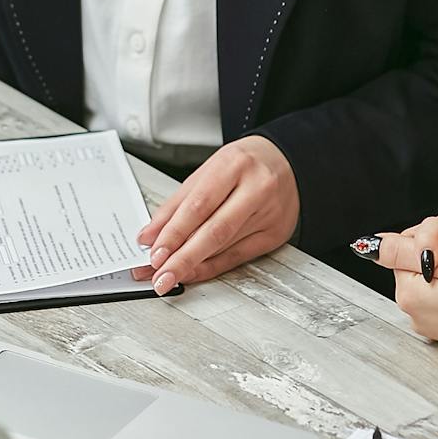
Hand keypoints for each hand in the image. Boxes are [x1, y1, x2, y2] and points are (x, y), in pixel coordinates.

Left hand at [134, 135, 299, 293]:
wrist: (287, 162)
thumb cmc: (244, 164)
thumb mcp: (208, 171)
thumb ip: (177, 203)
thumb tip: (151, 235)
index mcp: (234, 165)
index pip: (199, 206)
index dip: (174, 233)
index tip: (154, 252)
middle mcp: (256, 189)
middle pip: (214, 231)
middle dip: (183, 258)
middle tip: (160, 276)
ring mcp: (269, 214)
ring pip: (225, 247)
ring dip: (193, 265)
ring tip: (169, 276)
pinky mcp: (275, 235)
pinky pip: (238, 257)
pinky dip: (212, 267)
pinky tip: (194, 273)